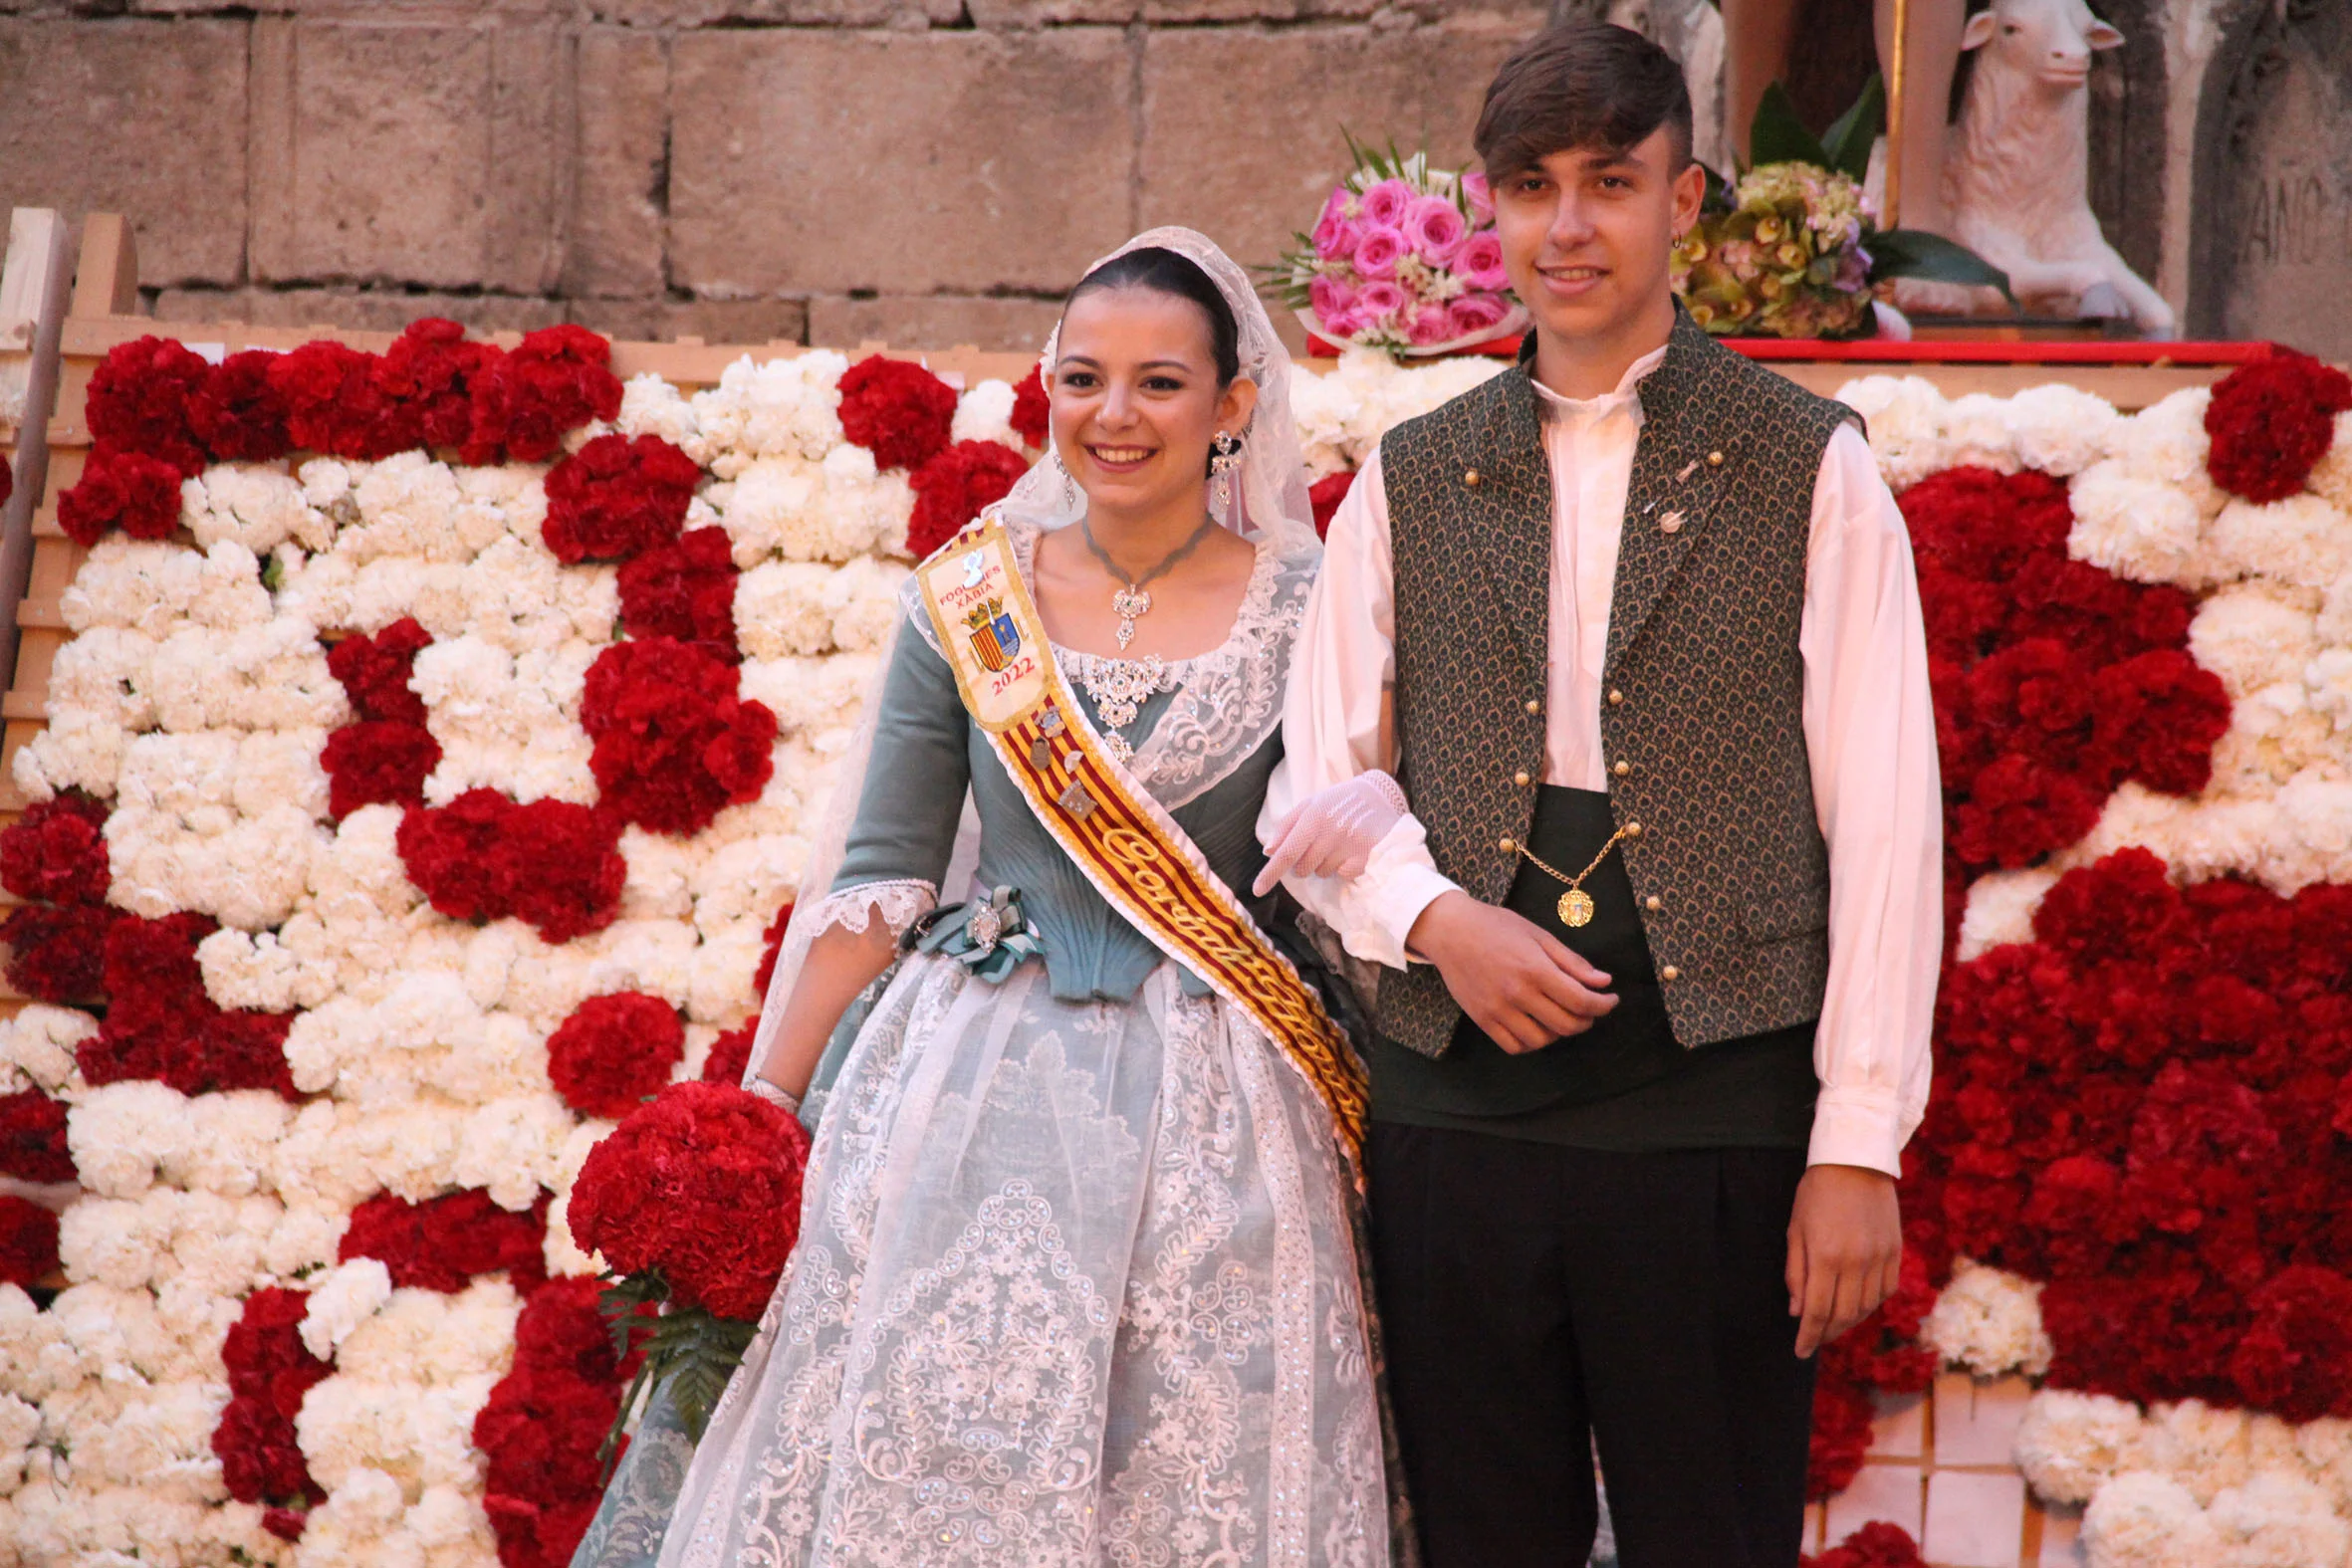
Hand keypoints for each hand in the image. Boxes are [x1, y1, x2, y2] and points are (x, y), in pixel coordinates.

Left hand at [1252, 772, 1408, 895]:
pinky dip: (1342, 867)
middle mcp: (1331, 830)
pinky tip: (1350, 850)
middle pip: (1302, 868)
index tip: (1257, 891)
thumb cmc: (1337, 802)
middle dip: (1303, 863)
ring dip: (1324, 864)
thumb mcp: (1310, 805)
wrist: (1378, 795)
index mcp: (1313, 816)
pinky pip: (1342, 875)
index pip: (1287, 852)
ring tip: (1338, 842)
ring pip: (1321, 873)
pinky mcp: (1366, 856)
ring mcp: (1350, 844)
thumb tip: (1268, 852)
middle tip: (1318, 843)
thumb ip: (1286, 826)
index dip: (1270, 873)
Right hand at [1405, 891, 1615, 1052]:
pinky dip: (1531, 1042)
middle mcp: (1517, 993)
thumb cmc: (1496, 926)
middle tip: (1589, 1009)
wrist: (1450, 930)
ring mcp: (1497, 1009)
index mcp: (1535, 969)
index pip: (1581, 1001)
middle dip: (1586, 1020)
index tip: (1611, 1000)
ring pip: (1541, 1041)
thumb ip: (1572, 962)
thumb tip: (1604, 982)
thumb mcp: (1538, 935)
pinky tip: (1535, 1025)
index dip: (1604, 1005)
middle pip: (1566, 1025)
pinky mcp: (1482, 1019)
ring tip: (1560, 1016)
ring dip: (1559, 1033)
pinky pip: (1514, 1046)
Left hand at [1785, 1163, 1901, 1357]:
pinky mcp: (1895, 1252)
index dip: (1808, 1336)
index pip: (1816, 1311)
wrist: (1856, 1161)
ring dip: (1848, 1322)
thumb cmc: (1816, 1192)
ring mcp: (1879, 1258)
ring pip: (1866, 1307)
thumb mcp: (1795, 1229)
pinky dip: (1870, 1304)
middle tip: (1815, 1339)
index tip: (1800, 1351)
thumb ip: (1796, 1272)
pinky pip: (1885, 1291)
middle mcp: (1855, 1262)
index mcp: (1825, 1257)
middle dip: (1827, 1333)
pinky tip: (1858, 1305)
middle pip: (1843, 1315)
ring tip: (1833, 1325)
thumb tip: (1797, 1311)